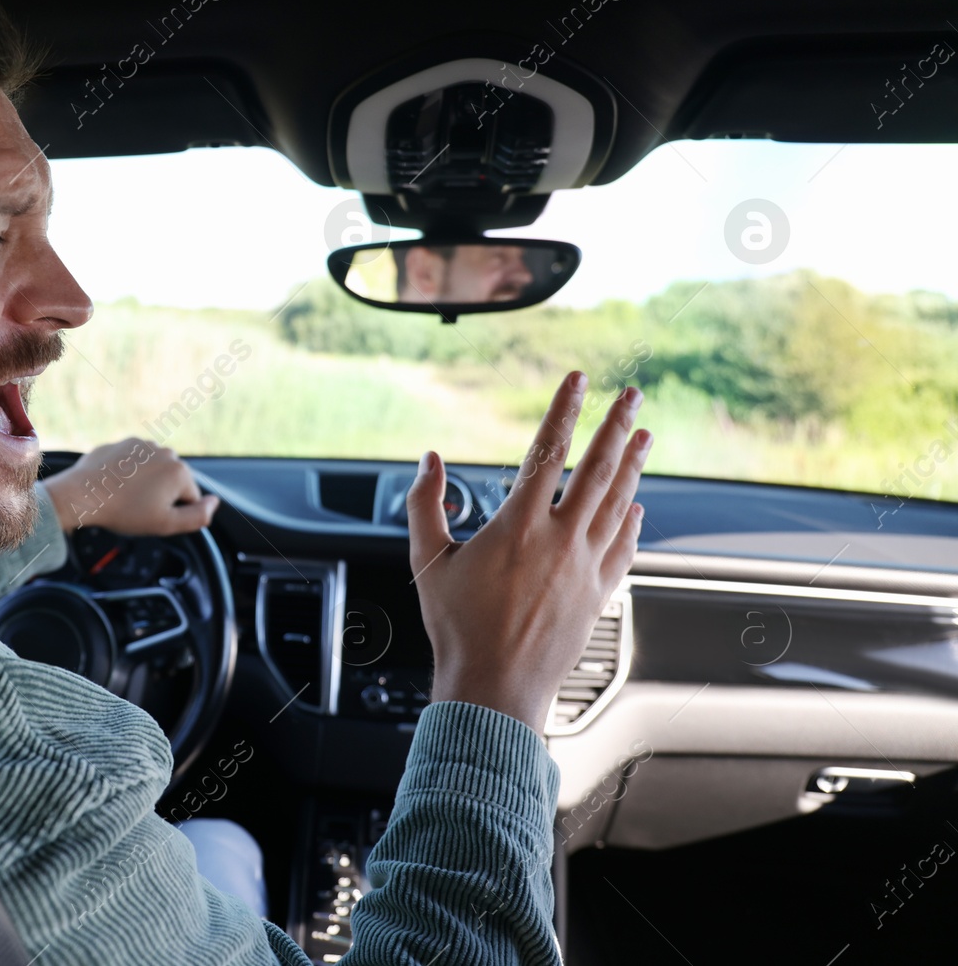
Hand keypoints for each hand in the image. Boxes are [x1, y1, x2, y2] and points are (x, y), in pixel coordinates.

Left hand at [43, 437, 219, 535]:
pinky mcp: (123, 443)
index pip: (190, 498)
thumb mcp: (166, 524)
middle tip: (137, 507)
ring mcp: (143, 444)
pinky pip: (134, 461)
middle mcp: (165, 452)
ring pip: (153, 470)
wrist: (83, 495)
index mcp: (179, 471)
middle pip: (172, 481)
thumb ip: (198, 516)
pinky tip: (116, 484)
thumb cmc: (123, 511)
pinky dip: (129, 471)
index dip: (172, 511)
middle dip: (160, 494)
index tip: (151, 515)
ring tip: (125, 495)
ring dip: (146, 482)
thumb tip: (214, 503)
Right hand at [408, 372, 651, 732]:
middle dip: (617, 426)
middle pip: (597, 469)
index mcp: (518, 525)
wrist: (494, 688)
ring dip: (634, 466)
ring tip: (644, 437)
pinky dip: (633, 522)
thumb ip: (426, 504)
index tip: (579, 382)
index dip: (565, 410)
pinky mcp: (598, 595)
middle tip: (633, 396)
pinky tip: (637, 509)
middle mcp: (560, 541)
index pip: (548, 451)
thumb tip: (428, 461)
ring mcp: (585, 568)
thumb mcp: (427, 561)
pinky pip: (624, 548)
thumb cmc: (456, 629)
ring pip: (619, 503)